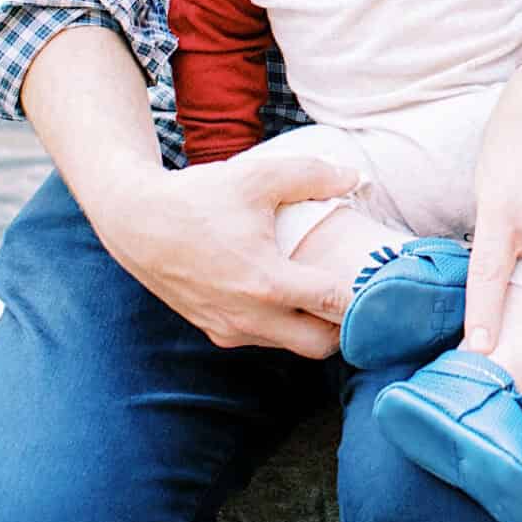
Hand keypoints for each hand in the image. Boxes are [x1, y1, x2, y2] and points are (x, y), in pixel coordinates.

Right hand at [89, 150, 360, 358]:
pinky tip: (291, 298)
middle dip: (346, 327)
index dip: (366, 298)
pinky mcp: (214, 331)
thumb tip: (357, 178)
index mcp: (266, 283)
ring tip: (330, 295)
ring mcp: (230, 330)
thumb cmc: (197, 199)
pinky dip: (283, 326)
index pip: (335, 306)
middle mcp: (250, 318)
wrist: (135, 223)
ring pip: (290, 346)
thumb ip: (313, 175)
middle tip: (362, 296)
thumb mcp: (258, 177)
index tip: (385, 285)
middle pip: (319, 346)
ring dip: (314, 328)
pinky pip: (263, 339)